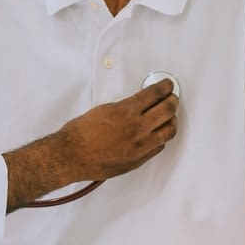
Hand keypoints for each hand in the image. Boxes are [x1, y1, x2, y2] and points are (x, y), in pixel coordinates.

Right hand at [58, 79, 178, 180]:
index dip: (164, 87)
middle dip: (172, 101)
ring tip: (170, 117)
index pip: (154, 93)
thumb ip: (124, 108)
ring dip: (172, 120)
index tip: (167, 85)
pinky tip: (159, 134)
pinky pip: (159, 146)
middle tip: (172, 98)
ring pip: (169, 130)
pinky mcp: (139, 159)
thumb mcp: (103, 109)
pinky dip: (162, 138)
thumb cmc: (81, 133)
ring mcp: (140, 145)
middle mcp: (137, 128)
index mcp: (126, 111)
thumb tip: (137, 106)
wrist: (72, 155)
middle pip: (167, 110)